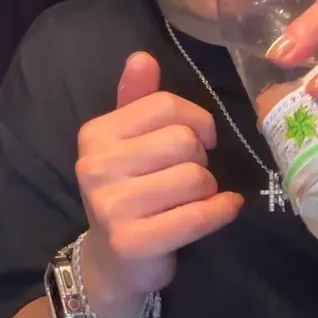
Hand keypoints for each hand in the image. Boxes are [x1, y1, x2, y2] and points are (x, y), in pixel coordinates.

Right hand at [73, 53, 243, 317]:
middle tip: (191, 176)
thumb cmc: (128, 191)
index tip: (200, 138)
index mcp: (95, 134)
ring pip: (195, 178)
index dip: (196, 119)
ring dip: (208, 189)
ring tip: (193, 198)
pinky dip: (220, 212)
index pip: (165, 106)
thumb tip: (142, 57)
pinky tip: (222, 210)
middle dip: (201, 159)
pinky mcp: (133, 241)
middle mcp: (95, 166)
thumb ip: (137, 100)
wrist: (112, 260)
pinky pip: (198, 216)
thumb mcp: (127, 142)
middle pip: (184, 141)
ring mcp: (111, 206)